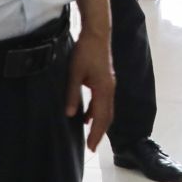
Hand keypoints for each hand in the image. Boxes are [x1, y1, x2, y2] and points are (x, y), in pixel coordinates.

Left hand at [67, 33, 115, 149]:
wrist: (97, 34)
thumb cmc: (85, 52)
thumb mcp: (74, 74)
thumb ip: (73, 94)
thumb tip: (70, 114)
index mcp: (104, 90)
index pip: (101, 118)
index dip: (96, 133)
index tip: (91, 148)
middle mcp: (110, 89)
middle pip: (107, 116)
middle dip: (99, 132)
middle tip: (92, 147)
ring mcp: (109, 85)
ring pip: (106, 110)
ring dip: (99, 123)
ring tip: (90, 135)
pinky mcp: (106, 81)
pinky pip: (103, 101)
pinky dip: (97, 111)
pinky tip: (87, 116)